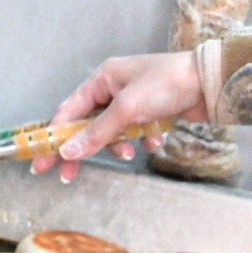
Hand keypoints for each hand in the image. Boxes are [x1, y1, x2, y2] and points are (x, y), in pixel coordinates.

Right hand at [31, 50, 207, 181]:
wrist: (209, 82)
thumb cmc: (167, 84)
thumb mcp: (127, 108)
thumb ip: (97, 132)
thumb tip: (67, 151)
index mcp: (102, 79)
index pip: (68, 111)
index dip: (53, 137)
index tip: (42, 161)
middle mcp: (114, 88)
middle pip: (88, 126)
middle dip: (84, 148)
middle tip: (69, 174)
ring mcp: (133, 102)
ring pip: (113, 133)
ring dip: (120, 144)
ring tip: (131, 151)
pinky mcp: (150, 114)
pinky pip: (136, 134)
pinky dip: (143, 140)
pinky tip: (156, 139)